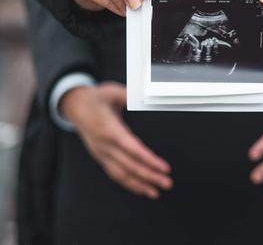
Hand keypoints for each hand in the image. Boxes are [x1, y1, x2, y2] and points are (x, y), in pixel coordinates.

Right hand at [60, 82, 172, 198]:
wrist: (75, 105)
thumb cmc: (95, 98)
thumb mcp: (113, 91)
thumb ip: (130, 95)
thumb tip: (146, 96)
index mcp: (108, 128)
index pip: (131, 149)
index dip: (148, 160)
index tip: (163, 167)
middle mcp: (104, 144)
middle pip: (129, 165)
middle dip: (149, 176)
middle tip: (167, 183)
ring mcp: (101, 153)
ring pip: (121, 174)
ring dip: (140, 185)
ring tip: (156, 191)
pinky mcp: (100, 157)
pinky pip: (115, 174)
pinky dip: (129, 184)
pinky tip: (140, 188)